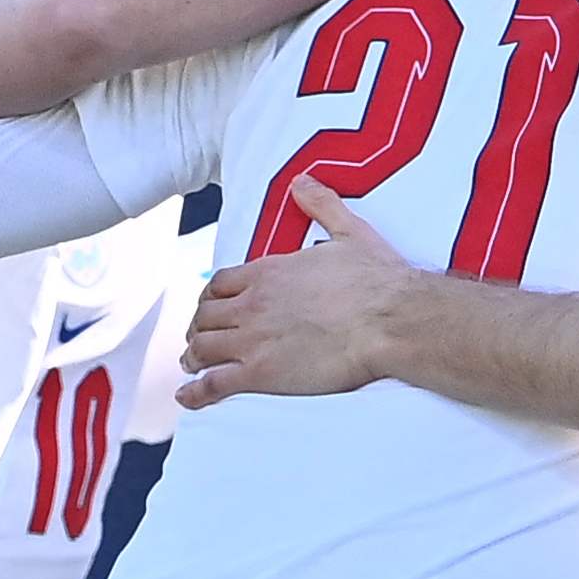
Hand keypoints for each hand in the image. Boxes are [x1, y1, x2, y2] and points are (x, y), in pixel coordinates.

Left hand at [178, 179, 420, 405]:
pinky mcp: (260, 372)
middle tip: (198, 339)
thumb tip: (303, 181)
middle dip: (198, 327)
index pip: (220, 283)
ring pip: (203, 347)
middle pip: (206, 316)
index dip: (210, 297)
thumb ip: (321, 205)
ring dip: (193, 356)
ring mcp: (252, 338)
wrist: (391, 320)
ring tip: (191, 366)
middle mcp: (251, 303)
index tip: (210, 307)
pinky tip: (187, 397)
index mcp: (268, 272)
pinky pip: (215, 382)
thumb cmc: (377, 281)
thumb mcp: (349, 231)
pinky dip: (196, 391)